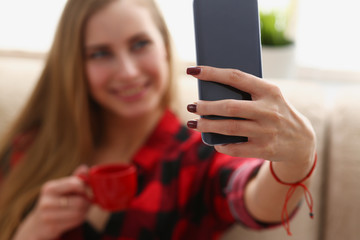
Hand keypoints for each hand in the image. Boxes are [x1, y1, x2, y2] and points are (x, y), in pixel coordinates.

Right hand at [13, 165, 90, 239]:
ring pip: (79, 212)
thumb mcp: (62, 189)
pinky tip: (76, 217)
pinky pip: (75, 221)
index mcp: (50, 188)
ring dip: (85, 211)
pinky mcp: (52, 227)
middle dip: (87, 202)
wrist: (38, 224)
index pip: (75, 184)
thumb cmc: (55, 202)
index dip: (87, 188)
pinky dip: (80, 219)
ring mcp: (47, 215)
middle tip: (88, 202)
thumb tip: (85, 167)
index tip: (89, 191)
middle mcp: (46, 201)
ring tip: (82, 209)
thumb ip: (74, 179)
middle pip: (80, 201)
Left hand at [187, 66, 315, 164]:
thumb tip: (211, 92)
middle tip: (192, 106)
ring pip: (229, 128)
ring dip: (207, 126)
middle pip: (229, 107)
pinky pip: (236, 148)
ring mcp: (267, 131)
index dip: (212, 73)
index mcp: (269, 91)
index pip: (236, 77)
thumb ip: (246, 93)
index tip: (193, 70)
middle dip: (206, 107)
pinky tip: (214, 142)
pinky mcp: (265, 150)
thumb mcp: (268, 97)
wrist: (301, 140)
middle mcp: (268, 110)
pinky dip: (221, 145)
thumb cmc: (275, 112)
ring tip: (194, 123)